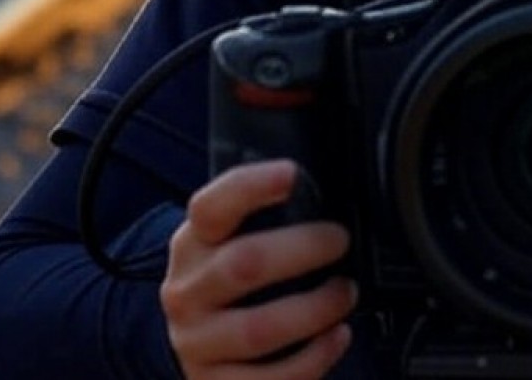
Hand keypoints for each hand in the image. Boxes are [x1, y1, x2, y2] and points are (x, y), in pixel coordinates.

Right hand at [162, 160, 356, 377]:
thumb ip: (269, 219)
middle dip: (305, 249)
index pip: (210, 208)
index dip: (250, 187)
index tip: (291, 173)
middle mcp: (186, 292)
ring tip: (345, 294)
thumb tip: (332, 190)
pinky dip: (314, 358)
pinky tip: (338, 337)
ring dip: (316, 309)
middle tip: (341, 241)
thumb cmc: (235, 284)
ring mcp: (197, 343)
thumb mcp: (234, 243)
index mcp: (193, 244)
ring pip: (259, 328)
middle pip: (244, 264)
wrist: (201, 346)